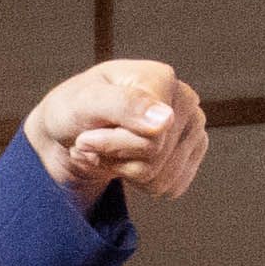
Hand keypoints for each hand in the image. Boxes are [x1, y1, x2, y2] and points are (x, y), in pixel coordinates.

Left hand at [25, 59, 211, 212]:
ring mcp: (193, 127)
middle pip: (157, 158)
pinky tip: (126, 160)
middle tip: (94, 142)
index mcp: (161, 78)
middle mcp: (184, 100)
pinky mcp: (191, 152)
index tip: (86, 135)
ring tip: (108, 151)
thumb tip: (166, 120)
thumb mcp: (83, 104)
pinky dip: (142, 184)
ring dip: (126, 173)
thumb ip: (123, 105)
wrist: (71, 132)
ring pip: (164, 177)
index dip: (112, 145)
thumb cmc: (73, 111)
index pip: (150, 137)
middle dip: (117, 159)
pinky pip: (172, 187)